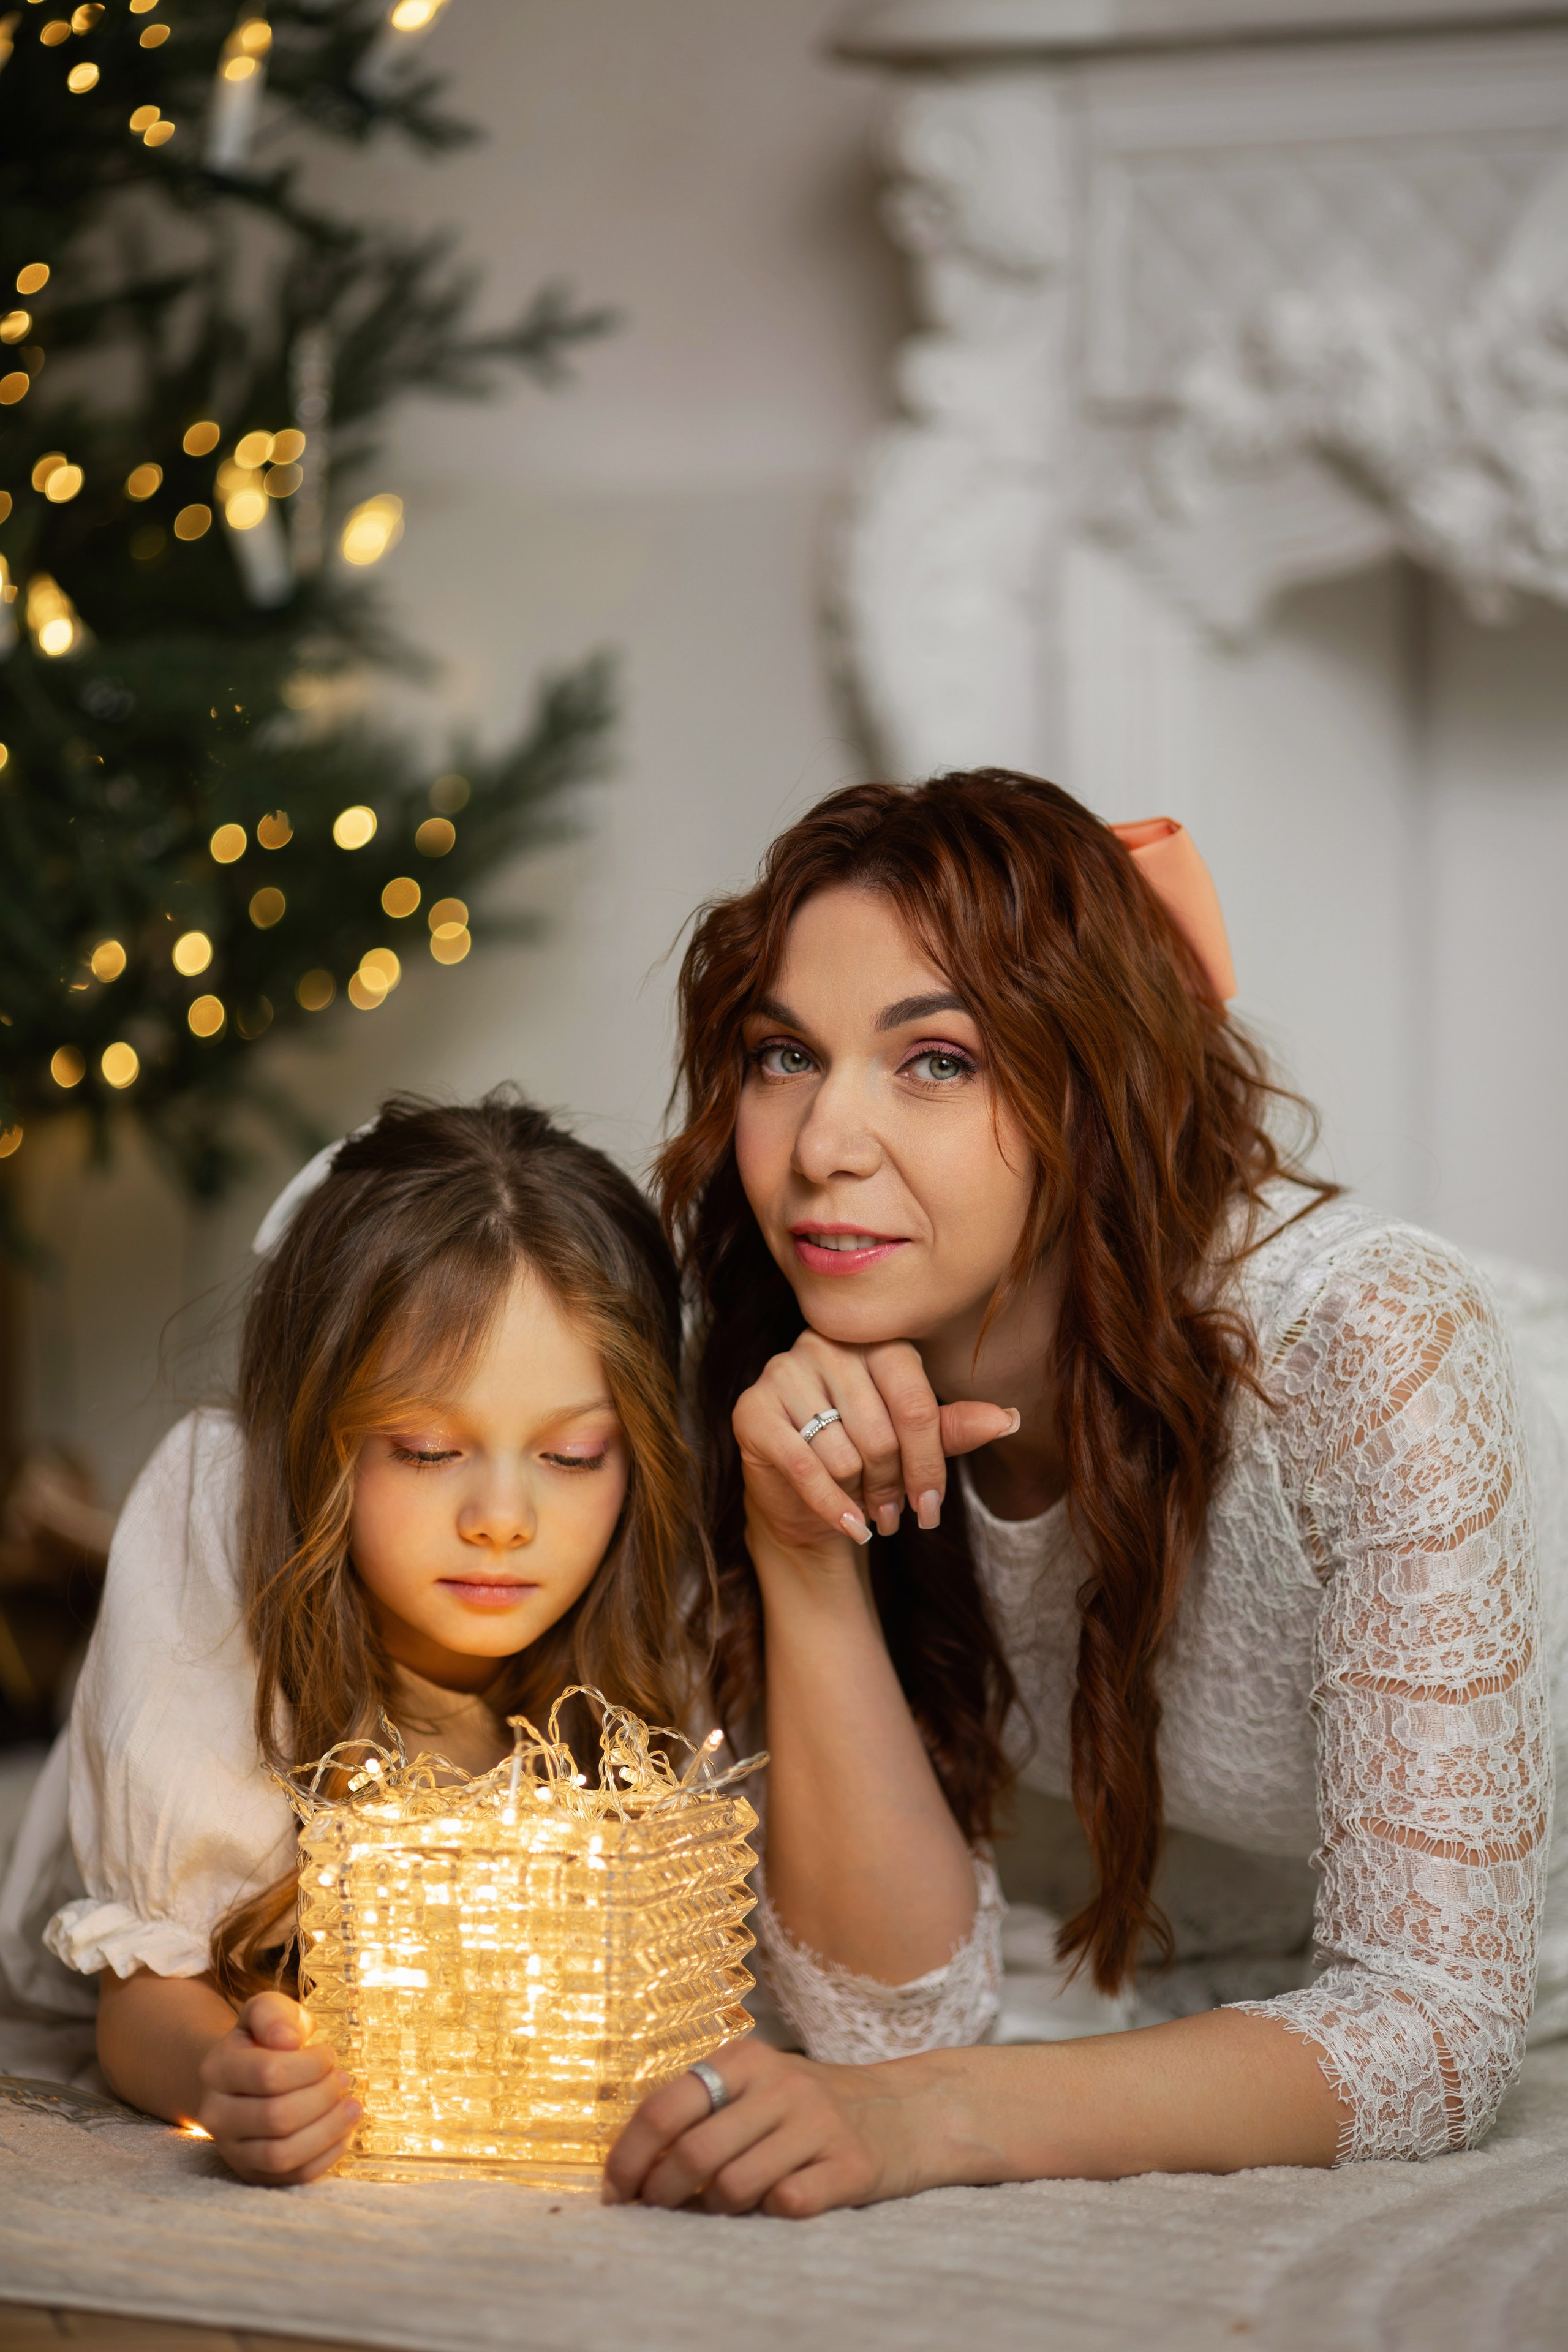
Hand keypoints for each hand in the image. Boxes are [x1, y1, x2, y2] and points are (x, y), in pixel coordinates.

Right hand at [194, 1990, 358, 2184]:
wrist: (242, 2079)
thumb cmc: (262, 2041)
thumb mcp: (265, 2011)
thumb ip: (273, 2014)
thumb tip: (288, 2039)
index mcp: (217, 2069)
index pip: (268, 2074)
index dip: (310, 2065)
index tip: (329, 2055)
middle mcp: (216, 2115)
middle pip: (277, 2117)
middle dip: (322, 2096)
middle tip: (342, 2079)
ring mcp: (233, 2151)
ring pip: (283, 2154)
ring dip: (329, 2129)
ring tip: (352, 2106)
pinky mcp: (255, 2175)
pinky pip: (295, 2176)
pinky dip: (328, 2154)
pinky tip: (344, 2130)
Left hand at [603, 2038, 924, 2217]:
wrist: (905, 2112)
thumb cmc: (806, 2109)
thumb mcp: (755, 2088)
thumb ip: (700, 2112)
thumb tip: (630, 2167)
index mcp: (744, 2058)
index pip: (664, 2107)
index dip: (628, 2157)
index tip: (615, 2192)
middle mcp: (780, 2084)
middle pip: (694, 2153)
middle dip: (661, 2195)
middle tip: (656, 2212)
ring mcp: (818, 2123)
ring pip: (734, 2185)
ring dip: (715, 2208)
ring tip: (722, 2204)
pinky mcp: (851, 2164)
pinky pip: (787, 2202)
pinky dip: (770, 2211)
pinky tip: (776, 2201)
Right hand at [733, 1328, 1017, 1551]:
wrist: (798, 1498)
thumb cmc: (862, 1460)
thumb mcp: (913, 1444)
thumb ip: (954, 1427)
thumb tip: (1009, 1417)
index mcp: (873, 1341)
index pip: (915, 1403)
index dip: (929, 1465)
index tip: (932, 1509)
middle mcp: (825, 1344)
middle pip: (881, 1433)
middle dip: (892, 1486)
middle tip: (892, 1513)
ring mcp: (783, 1371)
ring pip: (844, 1452)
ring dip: (860, 1495)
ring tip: (861, 1504)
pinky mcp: (751, 1408)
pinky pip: (804, 1465)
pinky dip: (831, 1505)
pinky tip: (849, 1525)